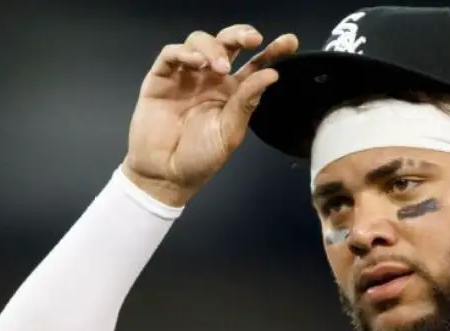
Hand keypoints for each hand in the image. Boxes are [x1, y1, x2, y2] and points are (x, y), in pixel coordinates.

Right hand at [122, 24, 298, 206]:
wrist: (166, 176)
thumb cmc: (199, 159)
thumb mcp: (229, 133)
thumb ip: (246, 103)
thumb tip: (271, 74)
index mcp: (232, 92)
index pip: (254, 64)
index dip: (272, 50)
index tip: (290, 42)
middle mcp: (210, 79)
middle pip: (227, 43)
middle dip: (241, 34)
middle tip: (253, 39)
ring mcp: (185, 76)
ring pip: (199, 42)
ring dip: (213, 47)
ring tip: (219, 66)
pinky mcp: (160, 79)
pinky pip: (170, 55)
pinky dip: (183, 52)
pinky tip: (195, 62)